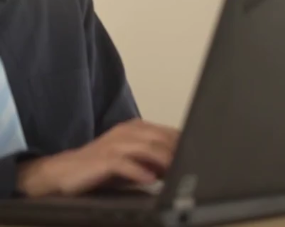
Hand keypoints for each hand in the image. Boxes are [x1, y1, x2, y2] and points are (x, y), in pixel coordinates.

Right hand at [16, 119, 179, 197]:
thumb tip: (180, 165)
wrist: (62, 172)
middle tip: (191, 165)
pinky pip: (125, 164)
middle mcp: (126, 132)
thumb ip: (154, 159)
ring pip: (147, 148)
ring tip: (176, 172)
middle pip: (161, 138)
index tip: (198, 156)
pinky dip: (140, 172)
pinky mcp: (102, 159)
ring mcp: (114, 144)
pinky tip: (150, 180)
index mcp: (136, 128)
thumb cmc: (101, 167)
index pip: (168, 132)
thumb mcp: (132, 160)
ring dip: (164, 161)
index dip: (184, 144)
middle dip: (178, 152)